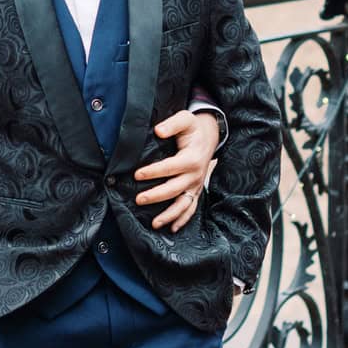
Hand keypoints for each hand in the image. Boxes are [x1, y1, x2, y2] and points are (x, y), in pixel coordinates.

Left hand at [134, 107, 220, 230]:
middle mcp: (195, 175)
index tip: (137, 174)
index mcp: (191, 158)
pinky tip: (172, 228)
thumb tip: (158, 130)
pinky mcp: (195, 191)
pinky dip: (182, 220)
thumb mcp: (185, 119)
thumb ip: (172, 124)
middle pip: (175, 189)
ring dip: (169, 215)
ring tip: (155, 223)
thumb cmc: (193, 129)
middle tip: (139, 200)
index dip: (153, 171)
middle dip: (156, 195)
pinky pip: (191, 208)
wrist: (210, 137)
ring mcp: (196, 185)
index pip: (170, 167)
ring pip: (183, 204)